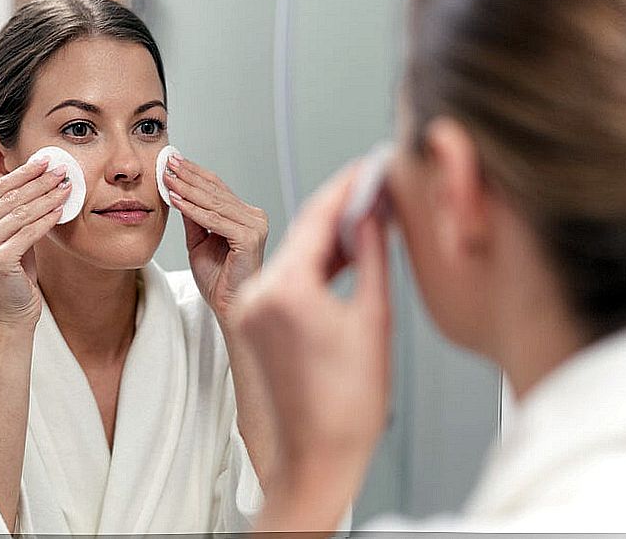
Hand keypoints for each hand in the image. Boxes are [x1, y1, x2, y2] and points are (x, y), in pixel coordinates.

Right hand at [0, 156, 71, 331]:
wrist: (8, 315)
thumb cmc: (12, 276)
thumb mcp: (10, 237)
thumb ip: (15, 212)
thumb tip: (41, 179)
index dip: (24, 172)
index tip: (46, 160)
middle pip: (10, 198)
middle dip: (40, 181)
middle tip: (62, 169)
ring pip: (21, 213)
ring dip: (47, 197)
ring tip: (67, 186)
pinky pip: (29, 232)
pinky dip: (48, 219)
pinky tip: (62, 209)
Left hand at [163, 154, 268, 327]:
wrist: (227, 307)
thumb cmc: (217, 279)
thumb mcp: (199, 241)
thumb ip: (193, 217)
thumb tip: (177, 190)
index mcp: (246, 216)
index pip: (218, 188)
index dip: (194, 174)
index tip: (173, 161)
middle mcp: (255, 217)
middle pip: (216, 191)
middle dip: (188, 176)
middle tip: (167, 161)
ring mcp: (255, 227)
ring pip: (214, 203)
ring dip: (187, 189)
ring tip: (166, 177)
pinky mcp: (249, 238)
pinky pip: (214, 220)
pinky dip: (193, 210)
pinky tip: (175, 199)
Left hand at [231, 162, 392, 531]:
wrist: (316, 457)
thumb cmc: (349, 406)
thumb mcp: (373, 320)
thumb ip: (371, 257)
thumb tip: (372, 214)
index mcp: (287, 290)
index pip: (317, 218)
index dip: (346, 187)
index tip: (367, 167)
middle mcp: (259, 294)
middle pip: (300, 233)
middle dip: (337, 210)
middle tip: (370, 190)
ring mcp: (251, 309)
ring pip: (290, 254)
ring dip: (324, 238)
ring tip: (361, 221)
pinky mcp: (252, 323)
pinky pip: (281, 278)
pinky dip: (310, 264)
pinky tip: (338, 258)